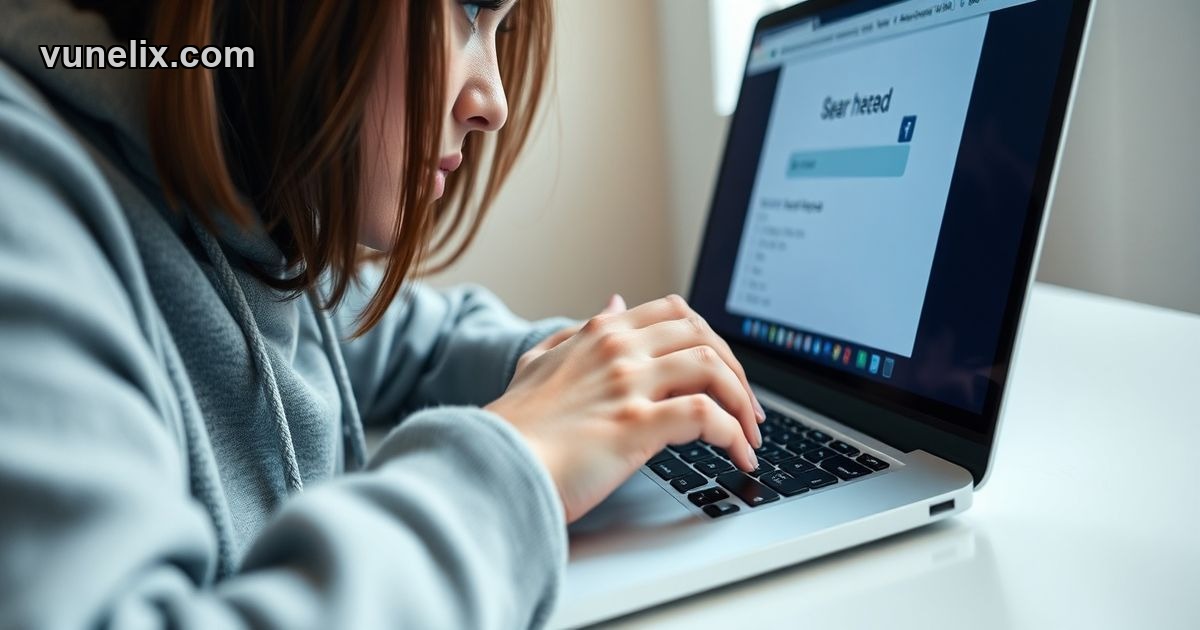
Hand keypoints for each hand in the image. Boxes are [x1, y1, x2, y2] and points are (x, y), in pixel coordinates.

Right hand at [485, 294, 765, 522]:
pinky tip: (736, 456)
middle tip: (748, 410)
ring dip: (743, 403)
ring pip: (713, 367)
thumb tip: (614, 301)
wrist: (490, 467)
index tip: (724, 374)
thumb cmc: (514, 427)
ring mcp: (627, 384)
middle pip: (705, 335)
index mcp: (600, 332)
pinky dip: (732, 435)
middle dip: (738, 372)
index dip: (712, 340)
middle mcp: (618, 349)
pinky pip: (706, 416)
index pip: (677, 313)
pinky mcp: (636, 425)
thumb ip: (578, 331)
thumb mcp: (541, 361)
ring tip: (750, 438)